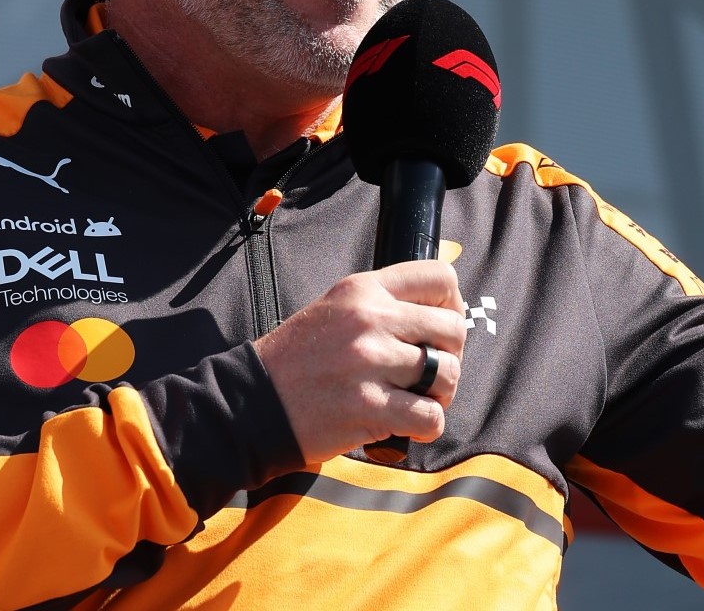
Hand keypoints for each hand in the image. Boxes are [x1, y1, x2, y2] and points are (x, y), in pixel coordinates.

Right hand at [254, 260, 466, 463]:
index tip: (438, 329)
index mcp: (363, 289)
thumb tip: (437, 314)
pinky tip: (409, 426)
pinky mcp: (368, 407)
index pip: (439, 277)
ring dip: (441, 394)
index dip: (451, 305)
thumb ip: (382, 304)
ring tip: (417, 400)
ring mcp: (369, 363)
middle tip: (430, 374)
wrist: (251, 402)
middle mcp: (369, 319)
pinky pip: (431, 416)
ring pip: (447, 374)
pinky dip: (428, 426)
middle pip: (452, 329)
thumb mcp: (335, 309)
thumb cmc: (297, 359)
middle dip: (451, 355)